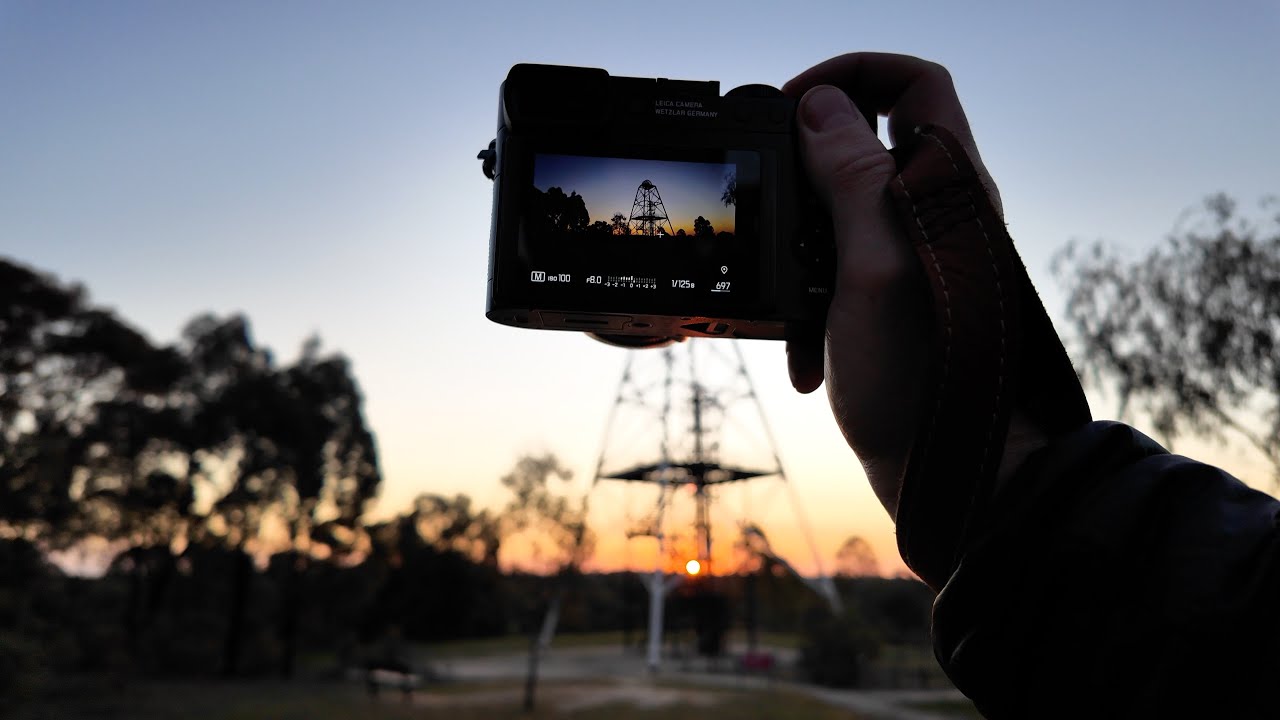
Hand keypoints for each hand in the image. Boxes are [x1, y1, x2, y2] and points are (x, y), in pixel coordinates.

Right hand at [783, 53, 1010, 516]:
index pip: (914, 82)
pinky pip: (835, 273)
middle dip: (807, 165)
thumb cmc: (926, 379)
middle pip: (868, 138)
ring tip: (786, 291)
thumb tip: (820, 106)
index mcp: (947, 188)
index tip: (793, 110)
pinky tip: (802, 347)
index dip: (851, 75)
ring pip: (841, 210)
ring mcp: (914, 259)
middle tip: (769, 197)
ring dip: (800, 244)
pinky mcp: (890, 303)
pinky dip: (807, 301)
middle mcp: (937, 213)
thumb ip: (853, 178)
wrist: (951, 471)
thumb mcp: (875, 264)